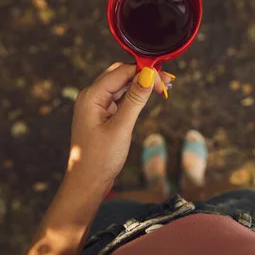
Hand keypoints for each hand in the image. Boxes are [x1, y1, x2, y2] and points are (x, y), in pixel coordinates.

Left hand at [65, 63, 172, 193]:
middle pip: (120, 74)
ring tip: (163, 89)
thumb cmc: (100, 159)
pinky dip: (134, 96)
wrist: (87, 183)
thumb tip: (148, 75)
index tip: (165, 80)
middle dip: (143, 75)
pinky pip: (119, 98)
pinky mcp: (101, 115)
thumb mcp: (121, 128)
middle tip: (167, 83)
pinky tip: (147, 98)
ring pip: (121, 86)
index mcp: (91, 96)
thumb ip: (135, 100)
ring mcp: (95, 106)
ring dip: (140, 85)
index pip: (121, 72)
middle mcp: (91, 97)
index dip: (144, 72)